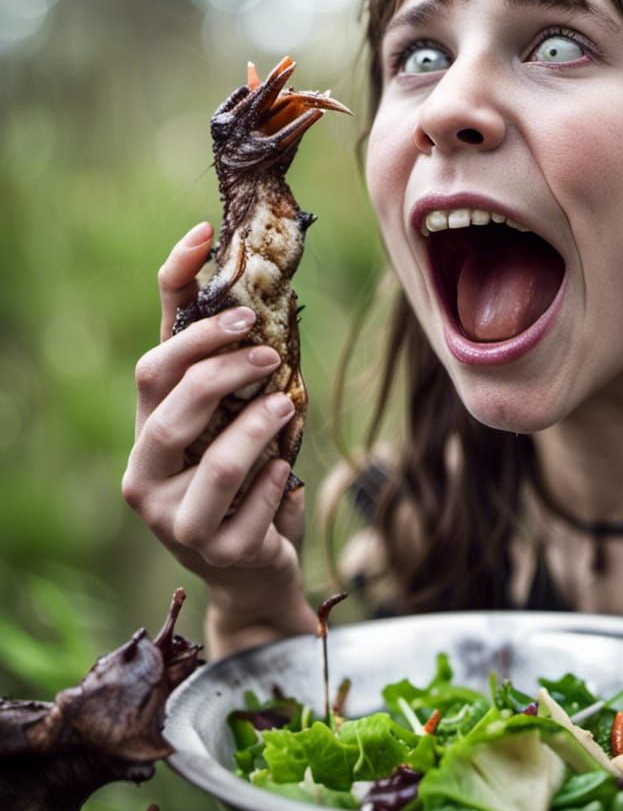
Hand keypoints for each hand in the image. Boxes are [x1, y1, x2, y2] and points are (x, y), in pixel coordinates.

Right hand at [122, 223, 310, 627]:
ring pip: (211, 460)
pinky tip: (287, 473)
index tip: (205, 238)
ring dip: (255, 425)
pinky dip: (275, 481)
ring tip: (287, 403)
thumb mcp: (234, 424)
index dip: (176, 294)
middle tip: (266, 347)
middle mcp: (148, 473)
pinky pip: (251, 505)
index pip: (153, 357)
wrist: (254, 572)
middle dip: (220, 364)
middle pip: (169, 400)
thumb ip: (233, 370)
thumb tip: (247, 283)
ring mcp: (177, 519)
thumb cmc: (245, 485)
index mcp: (152, 432)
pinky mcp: (217, 551)